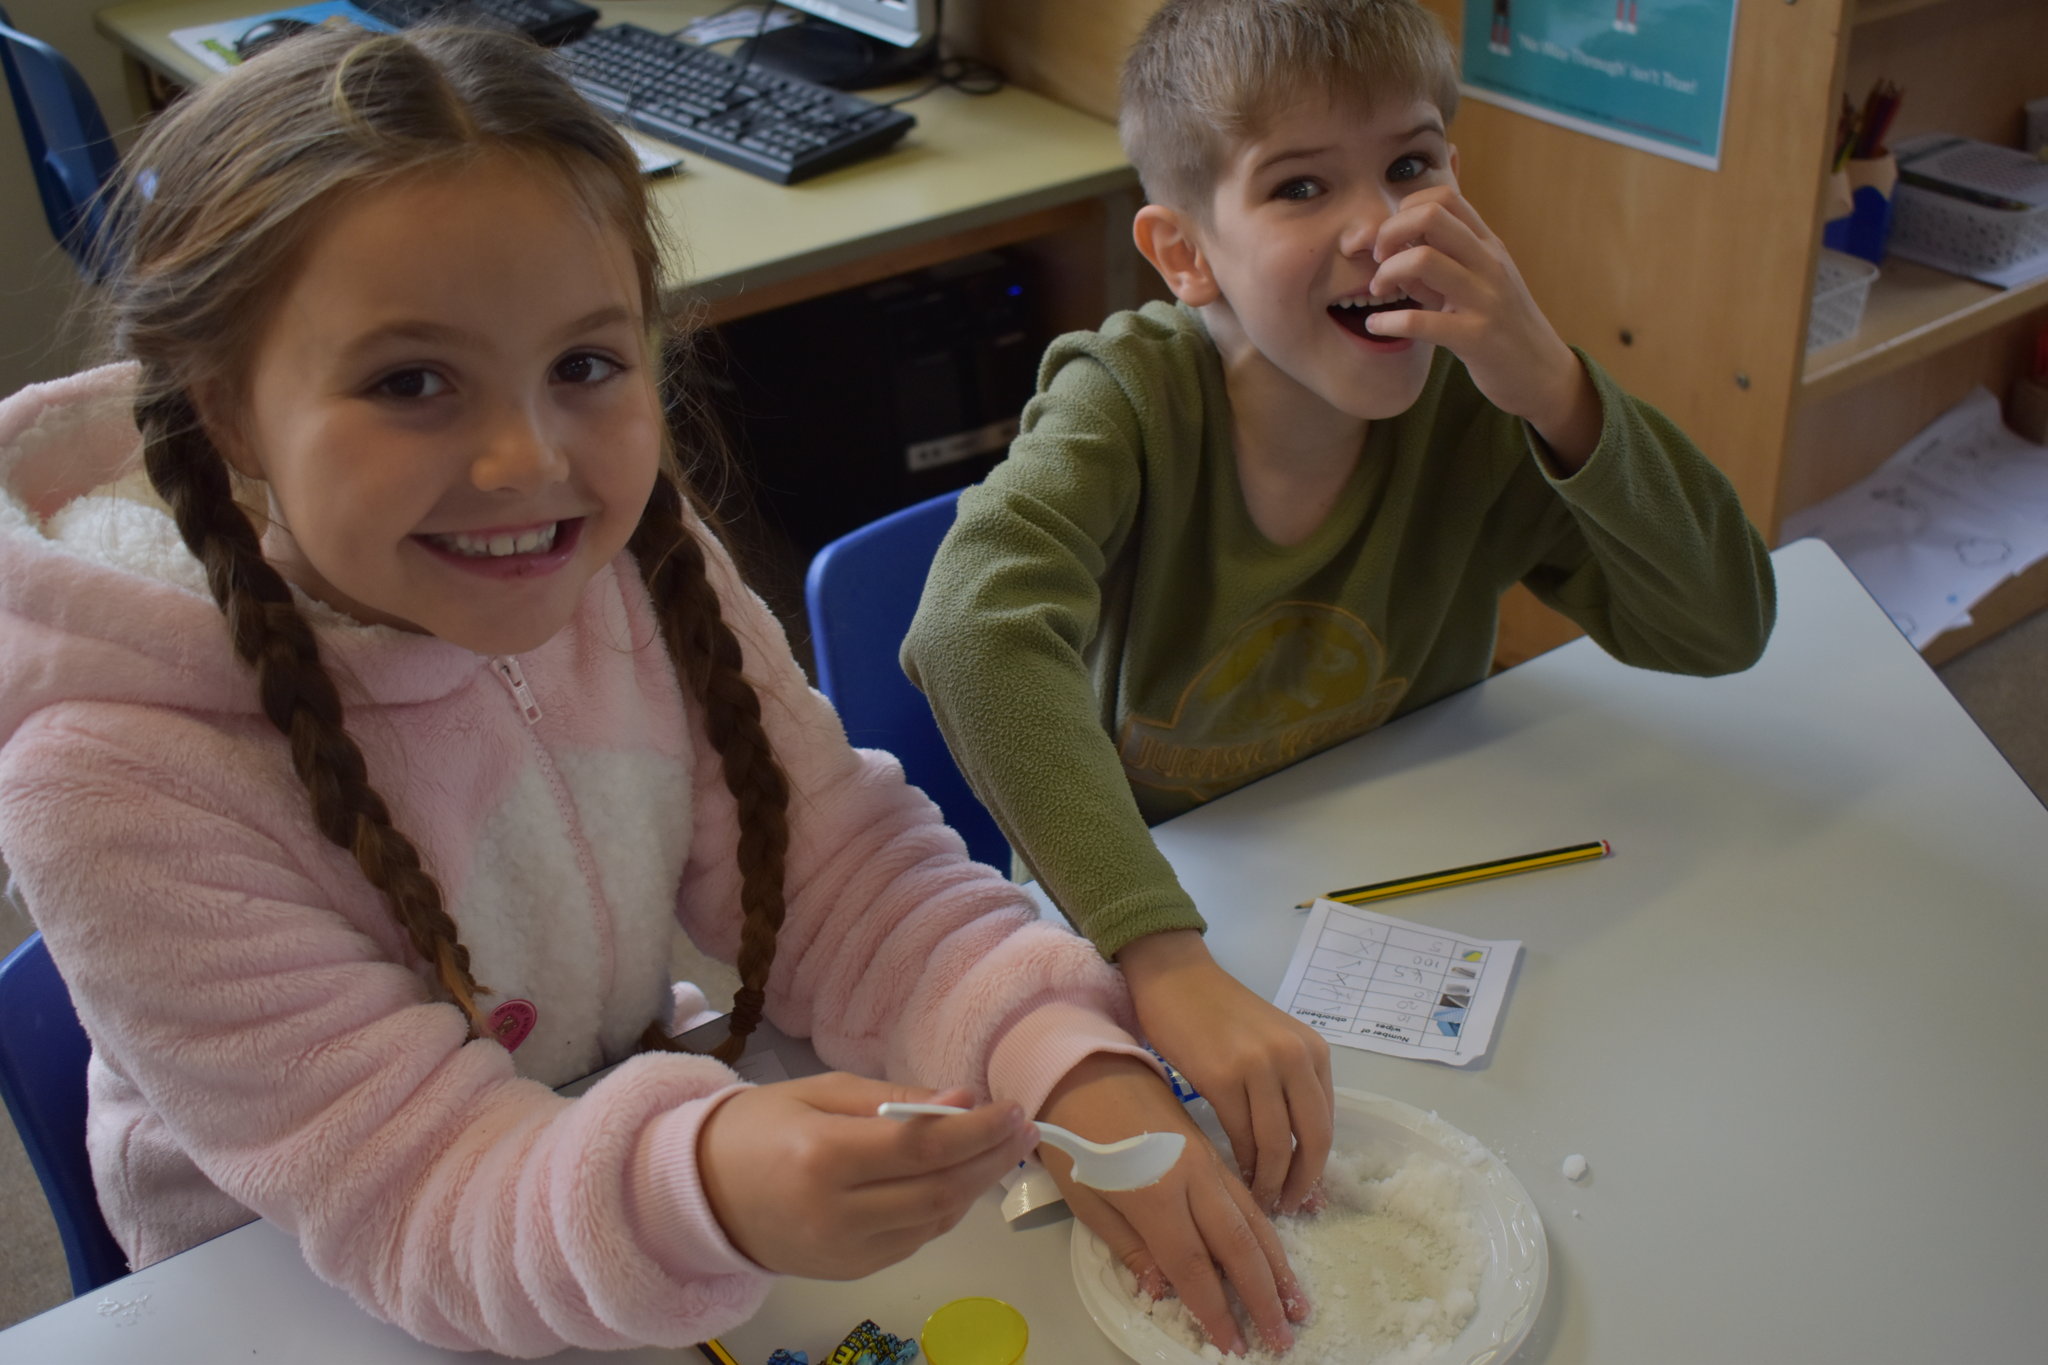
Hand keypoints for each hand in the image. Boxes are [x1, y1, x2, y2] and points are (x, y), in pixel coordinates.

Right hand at [697, 1072, 1034, 1278]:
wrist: (702, 1193)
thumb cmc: (760, 1127)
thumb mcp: (823, 1090)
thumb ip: (895, 1098)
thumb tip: (962, 1101)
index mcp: (823, 1156)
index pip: (922, 1148)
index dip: (978, 1131)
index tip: (1012, 1109)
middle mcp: (835, 1212)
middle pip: (938, 1191)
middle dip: (991, 1159)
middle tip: (1025, 1129)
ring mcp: (843, 1250)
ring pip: (935, 1221)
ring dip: (977, 1185)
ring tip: (1003, 1150)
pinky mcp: (850, 1271)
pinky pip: (915, 1239)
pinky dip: (946, 1208)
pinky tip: (960, 1178)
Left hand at [1039, 1054, 1309, 1355]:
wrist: (1083, 1070)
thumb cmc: (1075, 1139)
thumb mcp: (1088, 1202)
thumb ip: (1131, 1248)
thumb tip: (1164, 1291)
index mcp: (1157, 1196)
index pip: (1195, 1267)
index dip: (1216, 1311)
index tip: (1235, 1346)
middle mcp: (1193, 1179)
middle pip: (1238, 1246)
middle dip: (1264, 1295)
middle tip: (1284, 1336)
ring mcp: (1207, 1162)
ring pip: (1253, 1219)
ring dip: (1277, 1265)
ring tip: (1297, 1302)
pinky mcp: (1211, 1150)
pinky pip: (1247, 1195)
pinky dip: (1267, 1228)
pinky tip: (1278, 1249)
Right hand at [1117, 930, 1332, 1214]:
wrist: (1175, 977)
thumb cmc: (1218, 1013)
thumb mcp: (1271, 1042)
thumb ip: (1289, 1084)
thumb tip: (1297, 1149)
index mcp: (1313, 1051)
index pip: (1327, 1123)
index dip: (1317, 1166)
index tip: (1304, 1193)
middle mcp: (1295, 1058)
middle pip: (1312, 1139)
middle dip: (1301, 1182)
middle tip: (1287, 1208)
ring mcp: (1260, 1066)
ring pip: (1277, 1144)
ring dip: (1270, 1180)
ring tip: (1259, 1200)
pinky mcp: (1223, 1076)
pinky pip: (1242, 1135)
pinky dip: (1241, 1163)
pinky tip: (1235, 1175)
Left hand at [1363, 185, 1602, 467]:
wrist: (1541, 371)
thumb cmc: (1500, 326)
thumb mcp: (1474, 285)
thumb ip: (1438, 263)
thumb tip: (1392, 248)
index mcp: (1488, 245)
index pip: (1444, 197)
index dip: (1406, 210)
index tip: (1392, 241)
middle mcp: (1489, 263)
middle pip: (1431, 216)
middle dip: (1389, 231)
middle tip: (1378, 260)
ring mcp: (1485, 298)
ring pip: (1424, 259)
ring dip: (1386, 273)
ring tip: (1378, 292)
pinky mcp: (1477, 337)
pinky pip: (1423, 322)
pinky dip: (1389, 322)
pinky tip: (1377, 326)